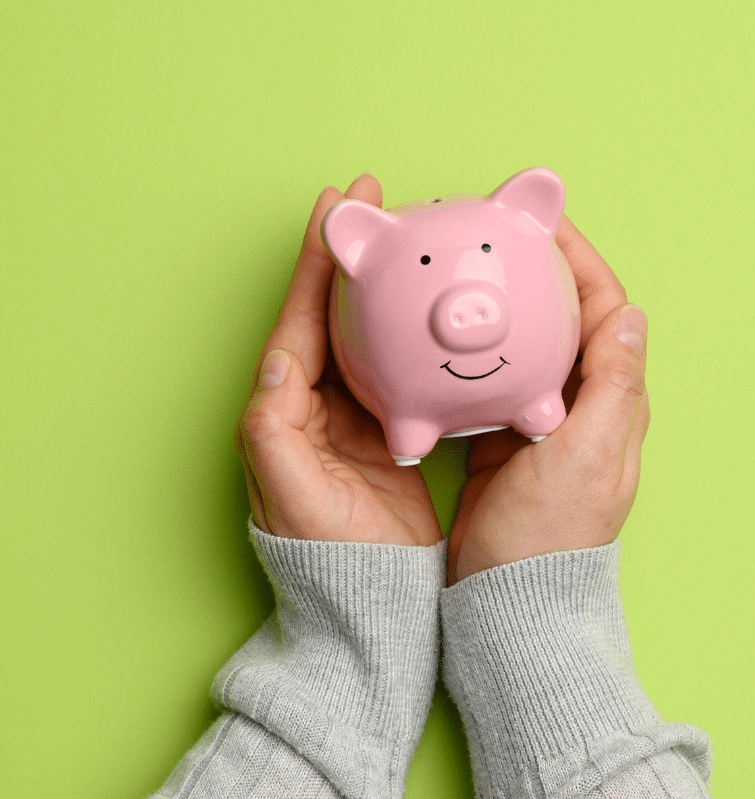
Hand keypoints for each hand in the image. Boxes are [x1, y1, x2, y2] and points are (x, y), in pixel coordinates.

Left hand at [236, 175, 441, 547]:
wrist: (369, 598)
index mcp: (286, 405)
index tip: (337, 205)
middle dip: (349, 254)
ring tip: (407, 238)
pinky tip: (433, 311)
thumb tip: (279, 359)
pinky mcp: (388, 426)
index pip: (300, 316)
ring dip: (380, 284)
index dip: (316, 259)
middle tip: (373, 202)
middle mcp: (314, 400)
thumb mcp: (290, 492)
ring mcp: (352, 411)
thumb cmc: (326, 553)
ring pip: (366, 331)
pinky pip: (398, 363)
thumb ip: (275, 426)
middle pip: (331, 310)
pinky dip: (411, 331)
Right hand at [447, 217, 648, 583]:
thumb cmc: (551, 532)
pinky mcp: (504, 436)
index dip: (582, 265)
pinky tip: (448, 337)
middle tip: (503, 238)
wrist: (509, 592)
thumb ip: (612, 387)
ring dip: (507, 307)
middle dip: (542, 274)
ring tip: (472, 273)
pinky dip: (478, 350)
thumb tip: (633, 318)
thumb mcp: (588, 455)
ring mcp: (540, 419)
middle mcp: (580, 405)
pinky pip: (494, 376)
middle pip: (567, 319)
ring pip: (528, 344)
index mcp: (610, 402)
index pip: (606, 313)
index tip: (547, 226)